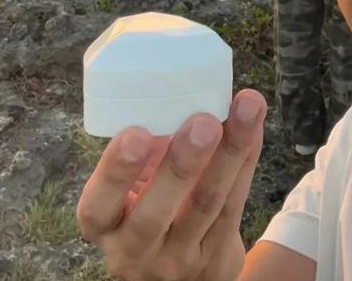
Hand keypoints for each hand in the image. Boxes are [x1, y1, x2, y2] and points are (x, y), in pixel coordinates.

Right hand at [77, 89, 266, 280]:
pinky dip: (246, 158)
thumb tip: (170, 89)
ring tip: (245, 110)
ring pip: (206, 205)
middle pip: (155, 215)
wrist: (180, 273)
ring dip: (229, 153)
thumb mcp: (128, 189)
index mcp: (104, 225)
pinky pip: (234, 204)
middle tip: (203, 123)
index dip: (115, 173)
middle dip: (181, 165)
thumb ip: (143, 153)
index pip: (97, 207)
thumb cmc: (146, 206)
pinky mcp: (217, 257)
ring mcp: (178, 259)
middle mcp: (134, 250)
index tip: (135, 133)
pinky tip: (254, 125)